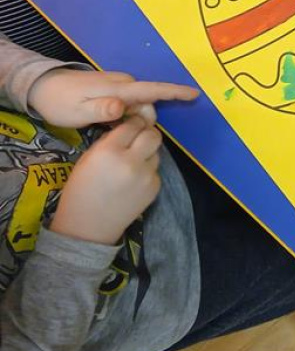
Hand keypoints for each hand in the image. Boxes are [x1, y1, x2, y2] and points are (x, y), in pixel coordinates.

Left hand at [27, 68, 197, 127]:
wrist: (42, 86)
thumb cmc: (58, 102)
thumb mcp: (76, 112)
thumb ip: (100, 110)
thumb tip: (122, 107)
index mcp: (117, 90)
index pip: (152, 90)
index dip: (174, 93)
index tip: (195, 94)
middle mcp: (122, 84)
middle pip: (147, 102)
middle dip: (144, 119)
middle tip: (119, 134)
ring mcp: (118, 85)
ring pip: (139, 104)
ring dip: (134, 118)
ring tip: (111, 130)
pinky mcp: (113, 89)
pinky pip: (130, 102)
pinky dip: (128, 114)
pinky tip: (112, 124)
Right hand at [50, 117, 162, 245]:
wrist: (88, 227)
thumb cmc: (80, 191)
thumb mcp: (87, 159)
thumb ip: (108, 141)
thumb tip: (127, 126)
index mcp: (109, 151)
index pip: (133, 124)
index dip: (133, 123)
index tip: (131, 125)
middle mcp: (132, 161)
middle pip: (153, 135)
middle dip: (146, 133)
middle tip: (137, 139)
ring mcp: (147, 175)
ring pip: (157, 152)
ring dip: (147, 153)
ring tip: (132, 163)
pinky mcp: (155, 188)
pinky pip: (156, 170)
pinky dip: (148, 171)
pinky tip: (134, 180)